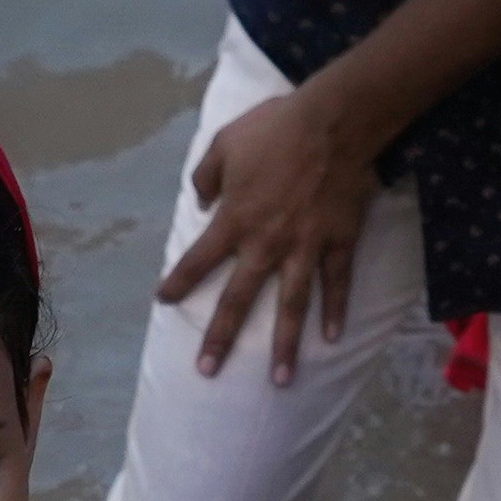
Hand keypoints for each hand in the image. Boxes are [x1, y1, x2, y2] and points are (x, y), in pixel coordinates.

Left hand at [163, 79, 386, 380]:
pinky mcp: (338, 241)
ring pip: (292, 305)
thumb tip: (201, 201)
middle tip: (207, 370)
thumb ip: (206, 176)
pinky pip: (337, 283)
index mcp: (235, 220)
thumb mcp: (225, 142)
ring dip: (285, 345)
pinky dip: (336, 310)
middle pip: (239, 299)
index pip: (198, 260)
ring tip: (280, 380)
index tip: (162, 303)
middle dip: (221, 337)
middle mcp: (266, 243)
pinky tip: (331, 338)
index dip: (178, 283)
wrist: (334, 121)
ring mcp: (305, 247)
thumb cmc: (276, 128)